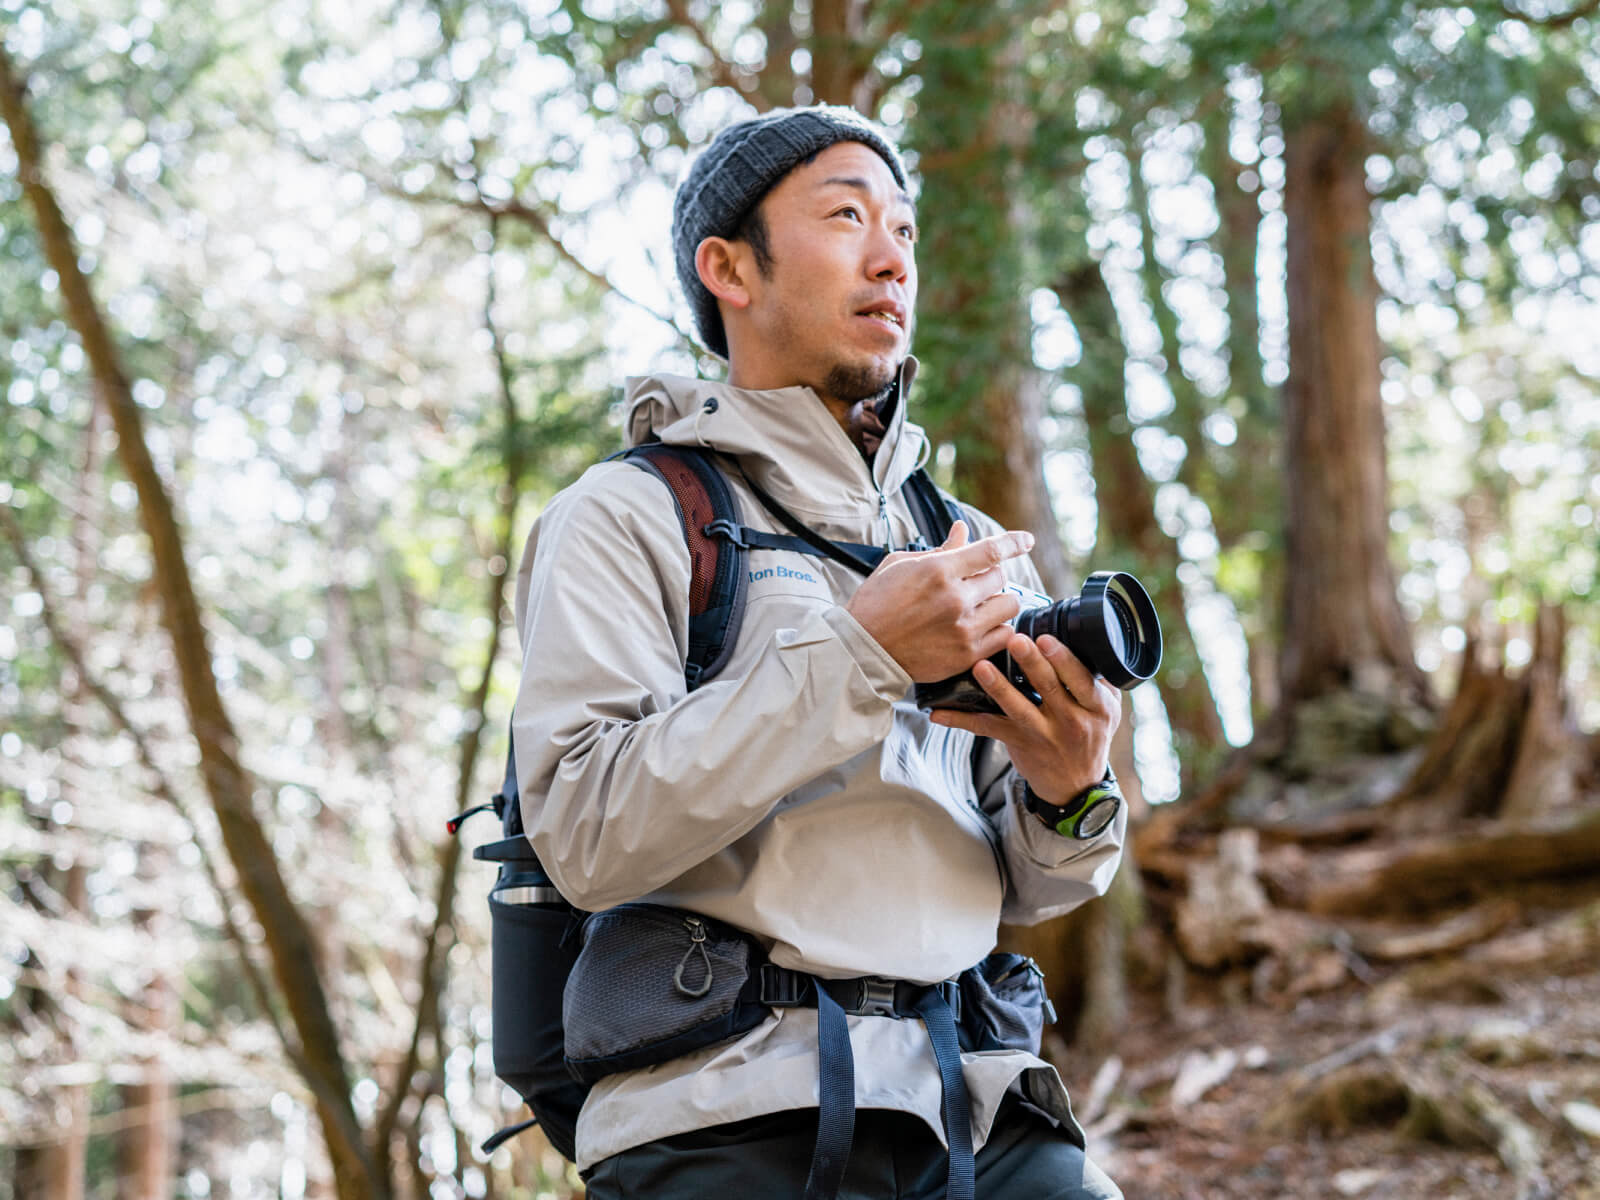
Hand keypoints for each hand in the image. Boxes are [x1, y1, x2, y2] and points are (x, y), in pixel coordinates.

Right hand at [845, 521, 1033, 682]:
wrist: (862, 650)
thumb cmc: (875, 604)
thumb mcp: (900, 565)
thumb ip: (937, 549)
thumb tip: (962, 531)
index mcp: (939, 571)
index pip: (991, 550)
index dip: (1014, 542)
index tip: (1026, 541)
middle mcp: (956, 599)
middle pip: (1001, 578)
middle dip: (991, 577)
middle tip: (975, 584)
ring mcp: (964, 628)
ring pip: (1009, 606)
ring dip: (998, 603)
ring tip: (980, 607)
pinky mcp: (967, 655)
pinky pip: (1004, 636)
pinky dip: (997, 629)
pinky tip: (980, 627)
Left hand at [928, 632, 1120, 805]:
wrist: (1076, 785)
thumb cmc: (1090, 736)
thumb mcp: (1107, 710)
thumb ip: (1096, 681)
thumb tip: (1083, 641)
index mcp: (1096, 707)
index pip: (1081, 680)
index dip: (1063, 659)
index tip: (1046, 639)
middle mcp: (1071, 721)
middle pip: (1049, 687)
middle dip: (1031, 662)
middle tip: (1014, 640)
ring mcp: (1042, 735)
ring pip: (1018, 709)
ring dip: (998, 687)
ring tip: (981, 668)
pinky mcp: (1017, 743)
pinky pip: (987, 728)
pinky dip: (961, 720)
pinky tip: (939, 713)